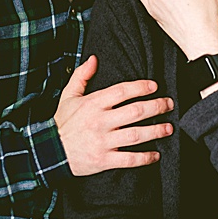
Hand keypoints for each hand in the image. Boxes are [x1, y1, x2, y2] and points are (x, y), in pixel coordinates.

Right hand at [56, 56, 167, 175]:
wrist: (48, 153)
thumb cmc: (62, 124)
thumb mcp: (68, 97)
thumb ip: (81, 76)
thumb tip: (94, 58)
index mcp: (93, 104)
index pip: (122, 91)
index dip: (141, 87)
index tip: (155, 86)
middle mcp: (100, 121)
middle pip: (136, 111)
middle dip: (157, 107)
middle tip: (169, 104)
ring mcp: (102, 141)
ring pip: (136, 135)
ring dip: (156, 131)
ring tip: (169, 128)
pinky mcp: (103, 160)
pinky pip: (129, 159)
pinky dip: (145, 158)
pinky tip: (156, 155)